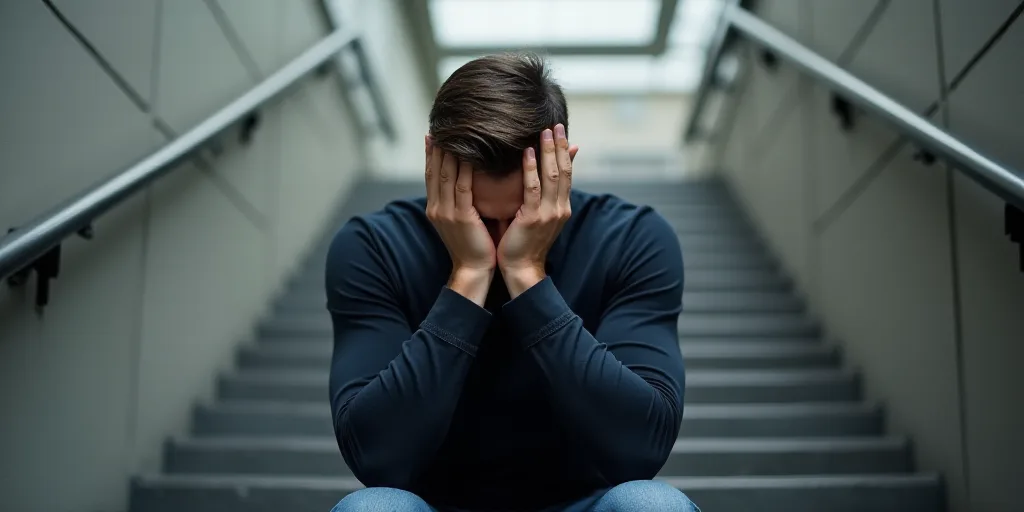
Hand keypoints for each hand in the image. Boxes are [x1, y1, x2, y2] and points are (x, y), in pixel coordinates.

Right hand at [425, 136, 494, 304]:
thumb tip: (465, 182)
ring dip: (450, 152)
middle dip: (437, 147)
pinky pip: (462, 187)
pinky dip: (464, 168)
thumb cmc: (474, 246)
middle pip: (435, 170)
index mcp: (435, 208)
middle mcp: (436, 208)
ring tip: (454, 132)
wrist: (474, 271)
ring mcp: (446, 212)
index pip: (431, 175)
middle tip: (441, 125)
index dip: (431, 154)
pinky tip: (470, 153)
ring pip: (446, 175)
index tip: (433, 135)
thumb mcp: (462, 221)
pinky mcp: (460, 217)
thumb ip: (461, 202)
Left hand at [498, 124, 578, 296]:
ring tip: (545, 131)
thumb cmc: (523, 242)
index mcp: (561, 206)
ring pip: (553, 176)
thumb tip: (537, 177)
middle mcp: (560, 208)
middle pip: (563, 170)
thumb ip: (540, 192)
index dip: (563, 149)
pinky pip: (534, 189)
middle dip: (559, 145)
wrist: (521, 269)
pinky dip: (532, 169)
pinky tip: (528, 153)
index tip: (559, 128)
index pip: (566, 172)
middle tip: (555, 123)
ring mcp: (549, 213)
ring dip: (549, 151)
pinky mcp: (534, 218)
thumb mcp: (537, 213)